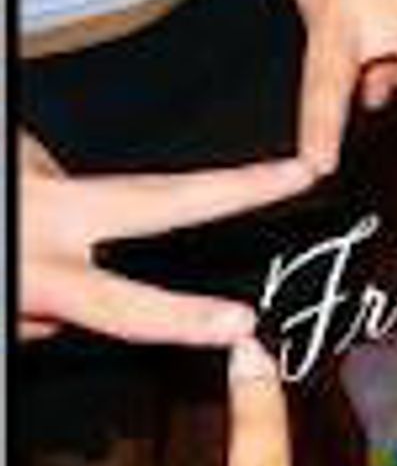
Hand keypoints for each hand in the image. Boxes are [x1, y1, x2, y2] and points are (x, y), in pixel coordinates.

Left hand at [19, 130, 314, 344]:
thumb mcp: (1, 310)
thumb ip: (50, 309)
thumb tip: (76, 306)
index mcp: (30, 268)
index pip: (122, 304)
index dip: (186, 317)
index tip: (242, 321)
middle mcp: (39, 210)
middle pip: (164, 198)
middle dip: (240, 186)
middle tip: (298, 171)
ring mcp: (31, 170)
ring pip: (91, 192)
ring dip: (77, 212)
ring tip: (35, 232)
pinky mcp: (17, 143)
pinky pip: (49, 176)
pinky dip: (43, 196)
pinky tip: (23, 207)